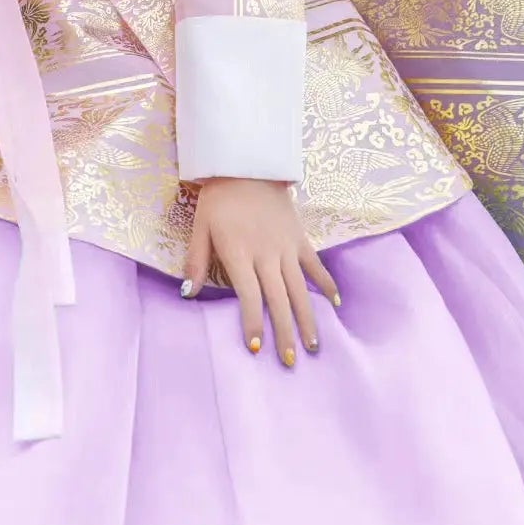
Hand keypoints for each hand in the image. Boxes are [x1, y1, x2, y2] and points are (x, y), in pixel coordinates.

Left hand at [182, 178, 339, 366]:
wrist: (247, 163)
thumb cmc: (219, 198)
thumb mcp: (200, 228)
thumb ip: (196, 262)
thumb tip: (188, 294)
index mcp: (240, 254)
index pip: (249, 297)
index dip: (253, 323)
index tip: (256, 348)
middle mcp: (266, 255)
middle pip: (278, 300)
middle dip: (285, 333)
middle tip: (290, 361)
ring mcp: (287, 247)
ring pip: (300, 289)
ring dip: (308, 318)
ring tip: (313, 345)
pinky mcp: (300, 237)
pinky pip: (315, 264)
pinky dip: (326, 283)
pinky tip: (335, 304)